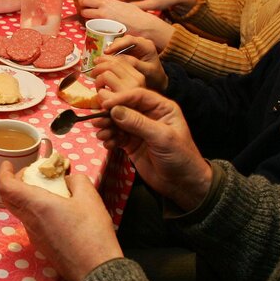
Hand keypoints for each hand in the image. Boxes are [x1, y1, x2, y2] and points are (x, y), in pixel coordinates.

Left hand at [0, 167, 120, 280]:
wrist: (95, 270)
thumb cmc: (92, 233)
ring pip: (21, 211)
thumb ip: (77, 181)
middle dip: (15, 182)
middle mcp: (29, 221)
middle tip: (30, 174)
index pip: (6, 186)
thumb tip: (69, 180)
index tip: (8, 164)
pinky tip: (57, 209)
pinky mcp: (42, 246)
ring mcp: (34, 236)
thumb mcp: (90, 197)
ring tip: (48, 190)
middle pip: (10, 199)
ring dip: (27, 197)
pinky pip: (32, 223)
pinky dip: (36, 210)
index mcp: (36, 205)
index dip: (3, 172)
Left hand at [79, 0, 174, 49]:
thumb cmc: (135, 14)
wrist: (143, 25)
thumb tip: (103, 5)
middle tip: (88, 15)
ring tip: (95, 23)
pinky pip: (95, 31)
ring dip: (89, 22)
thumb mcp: (122, 4)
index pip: (85, 1)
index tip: (84, 6)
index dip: (83, 4)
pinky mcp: (105, 33)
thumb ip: (111, 4)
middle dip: (84, 13)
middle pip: (83, 12)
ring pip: (87, 22)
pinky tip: (100, 30)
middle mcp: (102, 12)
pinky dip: (95, 30)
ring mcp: (103, 23)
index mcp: (106, 2)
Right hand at [90, 35, 166, 92]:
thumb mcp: (146, 71)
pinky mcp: (130, 50)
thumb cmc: (154, 76)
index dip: (117, 44)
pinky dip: (112, 53)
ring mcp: (134, 45)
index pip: (130, 40)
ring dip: (111, 50)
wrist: (157, 79)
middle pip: (123, 40)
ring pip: (119, 43)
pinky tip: (107, 60)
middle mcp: (140, 42)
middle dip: (112, 47)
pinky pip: (119, 48)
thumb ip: (135, 64)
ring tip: (103, 59)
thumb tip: (120, 58)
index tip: (107, 52)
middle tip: (102, 56)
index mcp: (147, 45)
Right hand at [92, 88, 212, 211]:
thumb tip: (114, 110)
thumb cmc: (180, 157)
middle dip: (110, 114)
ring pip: (118, 122)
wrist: (182, 184)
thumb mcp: (162, 137)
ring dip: (107, 127)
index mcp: (162, 108)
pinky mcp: (132, 144)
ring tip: (101, 134)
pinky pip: (117, 137)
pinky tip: (107, 143)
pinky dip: (110, 139)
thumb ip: (138, 123)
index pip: (137, 96)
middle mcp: (149, 115)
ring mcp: (139, 130)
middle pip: (124, 108)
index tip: (105, 104)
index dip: (120, 98)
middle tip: (97, 120)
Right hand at [114, 0, 195, 11]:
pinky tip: (124, 6)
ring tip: (113, 9)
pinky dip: (128, 0)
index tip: (104, 6)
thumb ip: (136, 7)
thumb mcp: (150, 5)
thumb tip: (124, 10)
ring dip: (122, 1)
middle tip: (106, 9)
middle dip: (115, 1)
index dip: (113, 1)